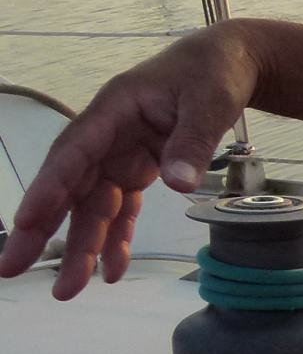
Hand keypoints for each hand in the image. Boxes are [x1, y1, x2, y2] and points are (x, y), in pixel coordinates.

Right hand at [0, 23, 260, 297]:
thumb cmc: (213, 73)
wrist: (229, 64)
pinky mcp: (137, 168)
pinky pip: (121, 208)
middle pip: (69, 185)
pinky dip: (118, 238)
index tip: (27, 221)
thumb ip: (194, 140)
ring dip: (81, 245)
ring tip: (70, 289)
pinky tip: (114, 271)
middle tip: (14, 267)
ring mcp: (119, 154)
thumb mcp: (211, 101)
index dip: (49, 188)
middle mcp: (107, 135)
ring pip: (92, 204)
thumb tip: (177, 182)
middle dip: (42, 227)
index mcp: (113, 110)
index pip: (73, 152)